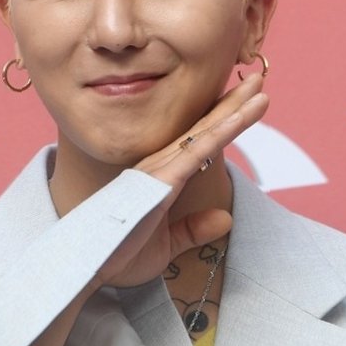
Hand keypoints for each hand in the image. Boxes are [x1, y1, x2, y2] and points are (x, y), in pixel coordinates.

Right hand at [96, 73, 268, 288]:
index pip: (198, 141)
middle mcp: (160, 164)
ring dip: (233, 109)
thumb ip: (193, 231)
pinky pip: (196, 151)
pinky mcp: (162, 181)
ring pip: (205, 132)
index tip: (246, 102)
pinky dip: (219, 132)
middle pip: (204, 127)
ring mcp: (160, 169)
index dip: (222, 120)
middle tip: (258, 80)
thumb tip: (225, 218)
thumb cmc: (118, 254)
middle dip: (232, 103)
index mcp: (161, 175)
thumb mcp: (166, 245)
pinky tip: (238, 118)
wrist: (88, 265)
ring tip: (258, 88)